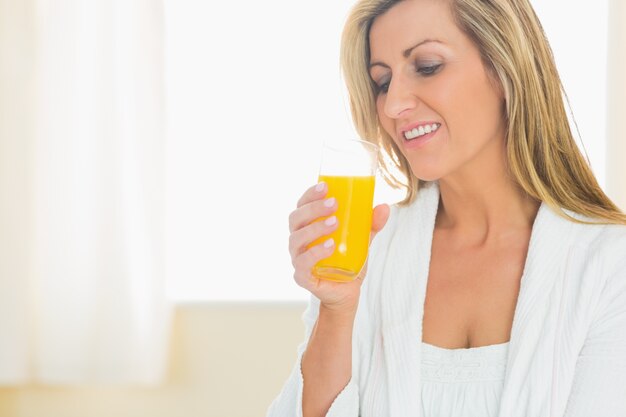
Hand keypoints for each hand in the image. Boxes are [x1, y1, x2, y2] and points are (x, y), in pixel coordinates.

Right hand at [288, 181, 389, 311]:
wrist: (346, 293)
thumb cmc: (347, 261)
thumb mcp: (361, 241)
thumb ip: (370, 225)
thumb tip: (384, 207)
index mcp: (307, 226)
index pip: (302, 205)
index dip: (310, 194)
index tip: (325, 186)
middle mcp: (298, 240)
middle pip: (296, 218)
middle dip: (313, 208)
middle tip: (334, 204)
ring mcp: (297, 258)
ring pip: (296, 238)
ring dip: (314, 228)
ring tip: (334, 223)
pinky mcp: (302, 276)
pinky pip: (302, 263)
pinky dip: (315, 253)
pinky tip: (330, 246)